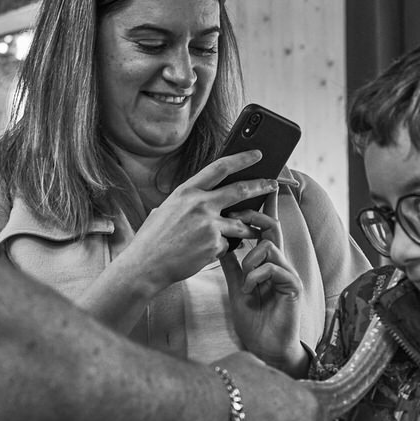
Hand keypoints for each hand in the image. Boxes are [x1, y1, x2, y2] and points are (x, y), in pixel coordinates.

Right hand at [124, 153, 276, 291]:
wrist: (146, 265)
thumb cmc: (153, 238)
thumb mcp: (167, 209)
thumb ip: (189, 201)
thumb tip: (207, 197)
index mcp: (187, 191)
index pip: (220, 167)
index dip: (242, 159)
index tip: (257, 154)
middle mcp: (200, 204)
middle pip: (240, 190)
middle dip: (261, 186)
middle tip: (273, 184)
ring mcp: (209, 225)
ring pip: (241, 224)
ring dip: (250, 228)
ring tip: (254, 231)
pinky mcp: (214, 245)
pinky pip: (228, 244)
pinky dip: (222, 248)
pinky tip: (207, 252)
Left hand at [220, 212, 304, 374]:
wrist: (265, 347)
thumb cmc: (254, 321)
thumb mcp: (236, 288)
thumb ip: (232, 267)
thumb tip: (221, 245)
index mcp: (268, 264)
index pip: (266, 230)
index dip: (256, 212)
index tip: (235, 205)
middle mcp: (280, 265)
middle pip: (273, 227)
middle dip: (253, 216)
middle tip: (234, 216)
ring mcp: (288, 274)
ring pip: (269, 246)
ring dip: (249, 260)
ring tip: (244, 280)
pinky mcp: (293, 286)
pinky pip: (274, 268)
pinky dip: (256, 276)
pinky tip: (249, 290)